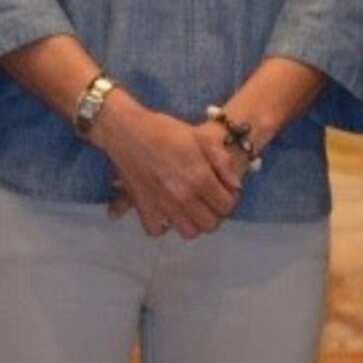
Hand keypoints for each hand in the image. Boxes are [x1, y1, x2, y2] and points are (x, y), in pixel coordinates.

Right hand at [93, 96, 241, 238]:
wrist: (127, 131)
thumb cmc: (165, 130)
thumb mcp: (200, 136)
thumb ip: (222, 161)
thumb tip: (236, 185)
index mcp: (200, 177)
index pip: (226, 206)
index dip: (229, 199)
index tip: (223, 192)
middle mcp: (183, 197)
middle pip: (210, 224)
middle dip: (214, 214)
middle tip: (208, 200)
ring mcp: (163, 206)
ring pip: (188, 232)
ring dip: (193, 222)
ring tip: (190, 208)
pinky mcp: (143, 208)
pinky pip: (157, 231)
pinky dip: (163, 225)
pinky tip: (166, 211)